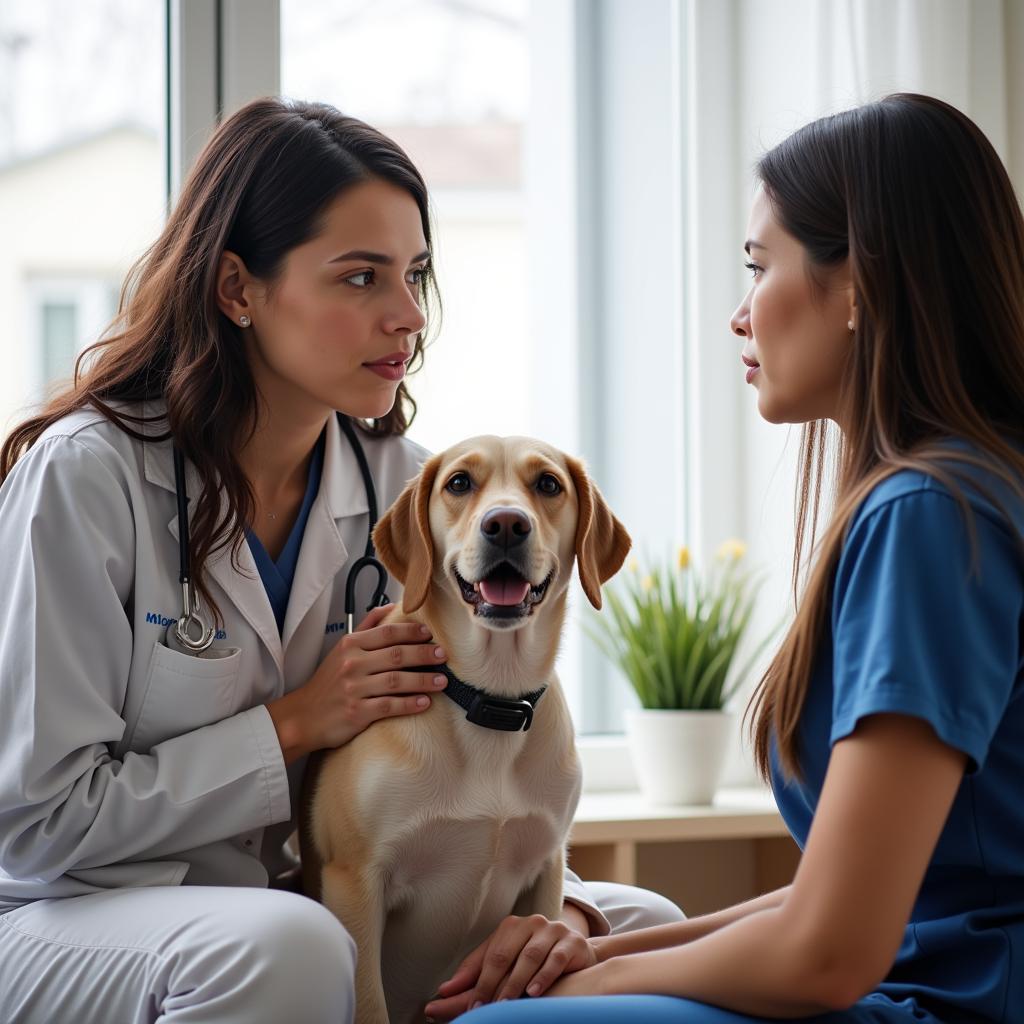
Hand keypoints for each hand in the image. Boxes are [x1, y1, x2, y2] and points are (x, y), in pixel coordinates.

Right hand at [266, 605, 447, 761]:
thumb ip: (367, 626)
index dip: (411, 632)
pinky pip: (389, 706)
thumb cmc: (328, 682)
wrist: (303, 716)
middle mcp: (352, 664)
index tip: (430, 634)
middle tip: (442, 655)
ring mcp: (354, 689)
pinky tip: (425, 702)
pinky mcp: (357, 712)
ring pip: (396, 680)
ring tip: (442, 681)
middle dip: (423, 654)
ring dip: (423, 680)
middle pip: (396, 654)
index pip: (387, 632)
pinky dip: (409, 703)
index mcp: (350, 645)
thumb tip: (391, 606)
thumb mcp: (342, 648)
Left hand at [424, 914, 597, 1019]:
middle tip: (484, 1008)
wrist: (577, 953)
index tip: (470, 1007)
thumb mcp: (506, 963)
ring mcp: (552, 930)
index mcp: (511, 926)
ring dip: (515, 982)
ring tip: (505, 1003)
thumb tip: (443, 991)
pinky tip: (533, 992)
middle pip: (506, 954)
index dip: (478, 982)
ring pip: (529, 957)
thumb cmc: (535, 961)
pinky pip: (555, 959)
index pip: (490, 955)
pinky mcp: (572, 942)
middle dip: (493, 984)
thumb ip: (476, 974)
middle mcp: (531, 923)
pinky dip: (543, 976)